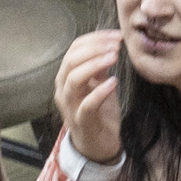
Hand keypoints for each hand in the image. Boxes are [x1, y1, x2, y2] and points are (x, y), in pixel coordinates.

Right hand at [54, 30, 126, 165]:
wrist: (98, 145)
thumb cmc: (98, 112)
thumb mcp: (100, 83)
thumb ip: (100, 66)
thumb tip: (109, 44)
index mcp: (67, 76)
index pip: (74, 49)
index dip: (94, 39)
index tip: (116, 35)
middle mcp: (64, 89)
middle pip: (71, 61)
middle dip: (94, 48)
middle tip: (116, 45)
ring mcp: (70, 106)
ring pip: (73, 79)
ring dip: (94, 64)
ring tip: (114, 57)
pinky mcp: (81, 121)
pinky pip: (86, 104)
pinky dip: (99, 91)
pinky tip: (113, 81)